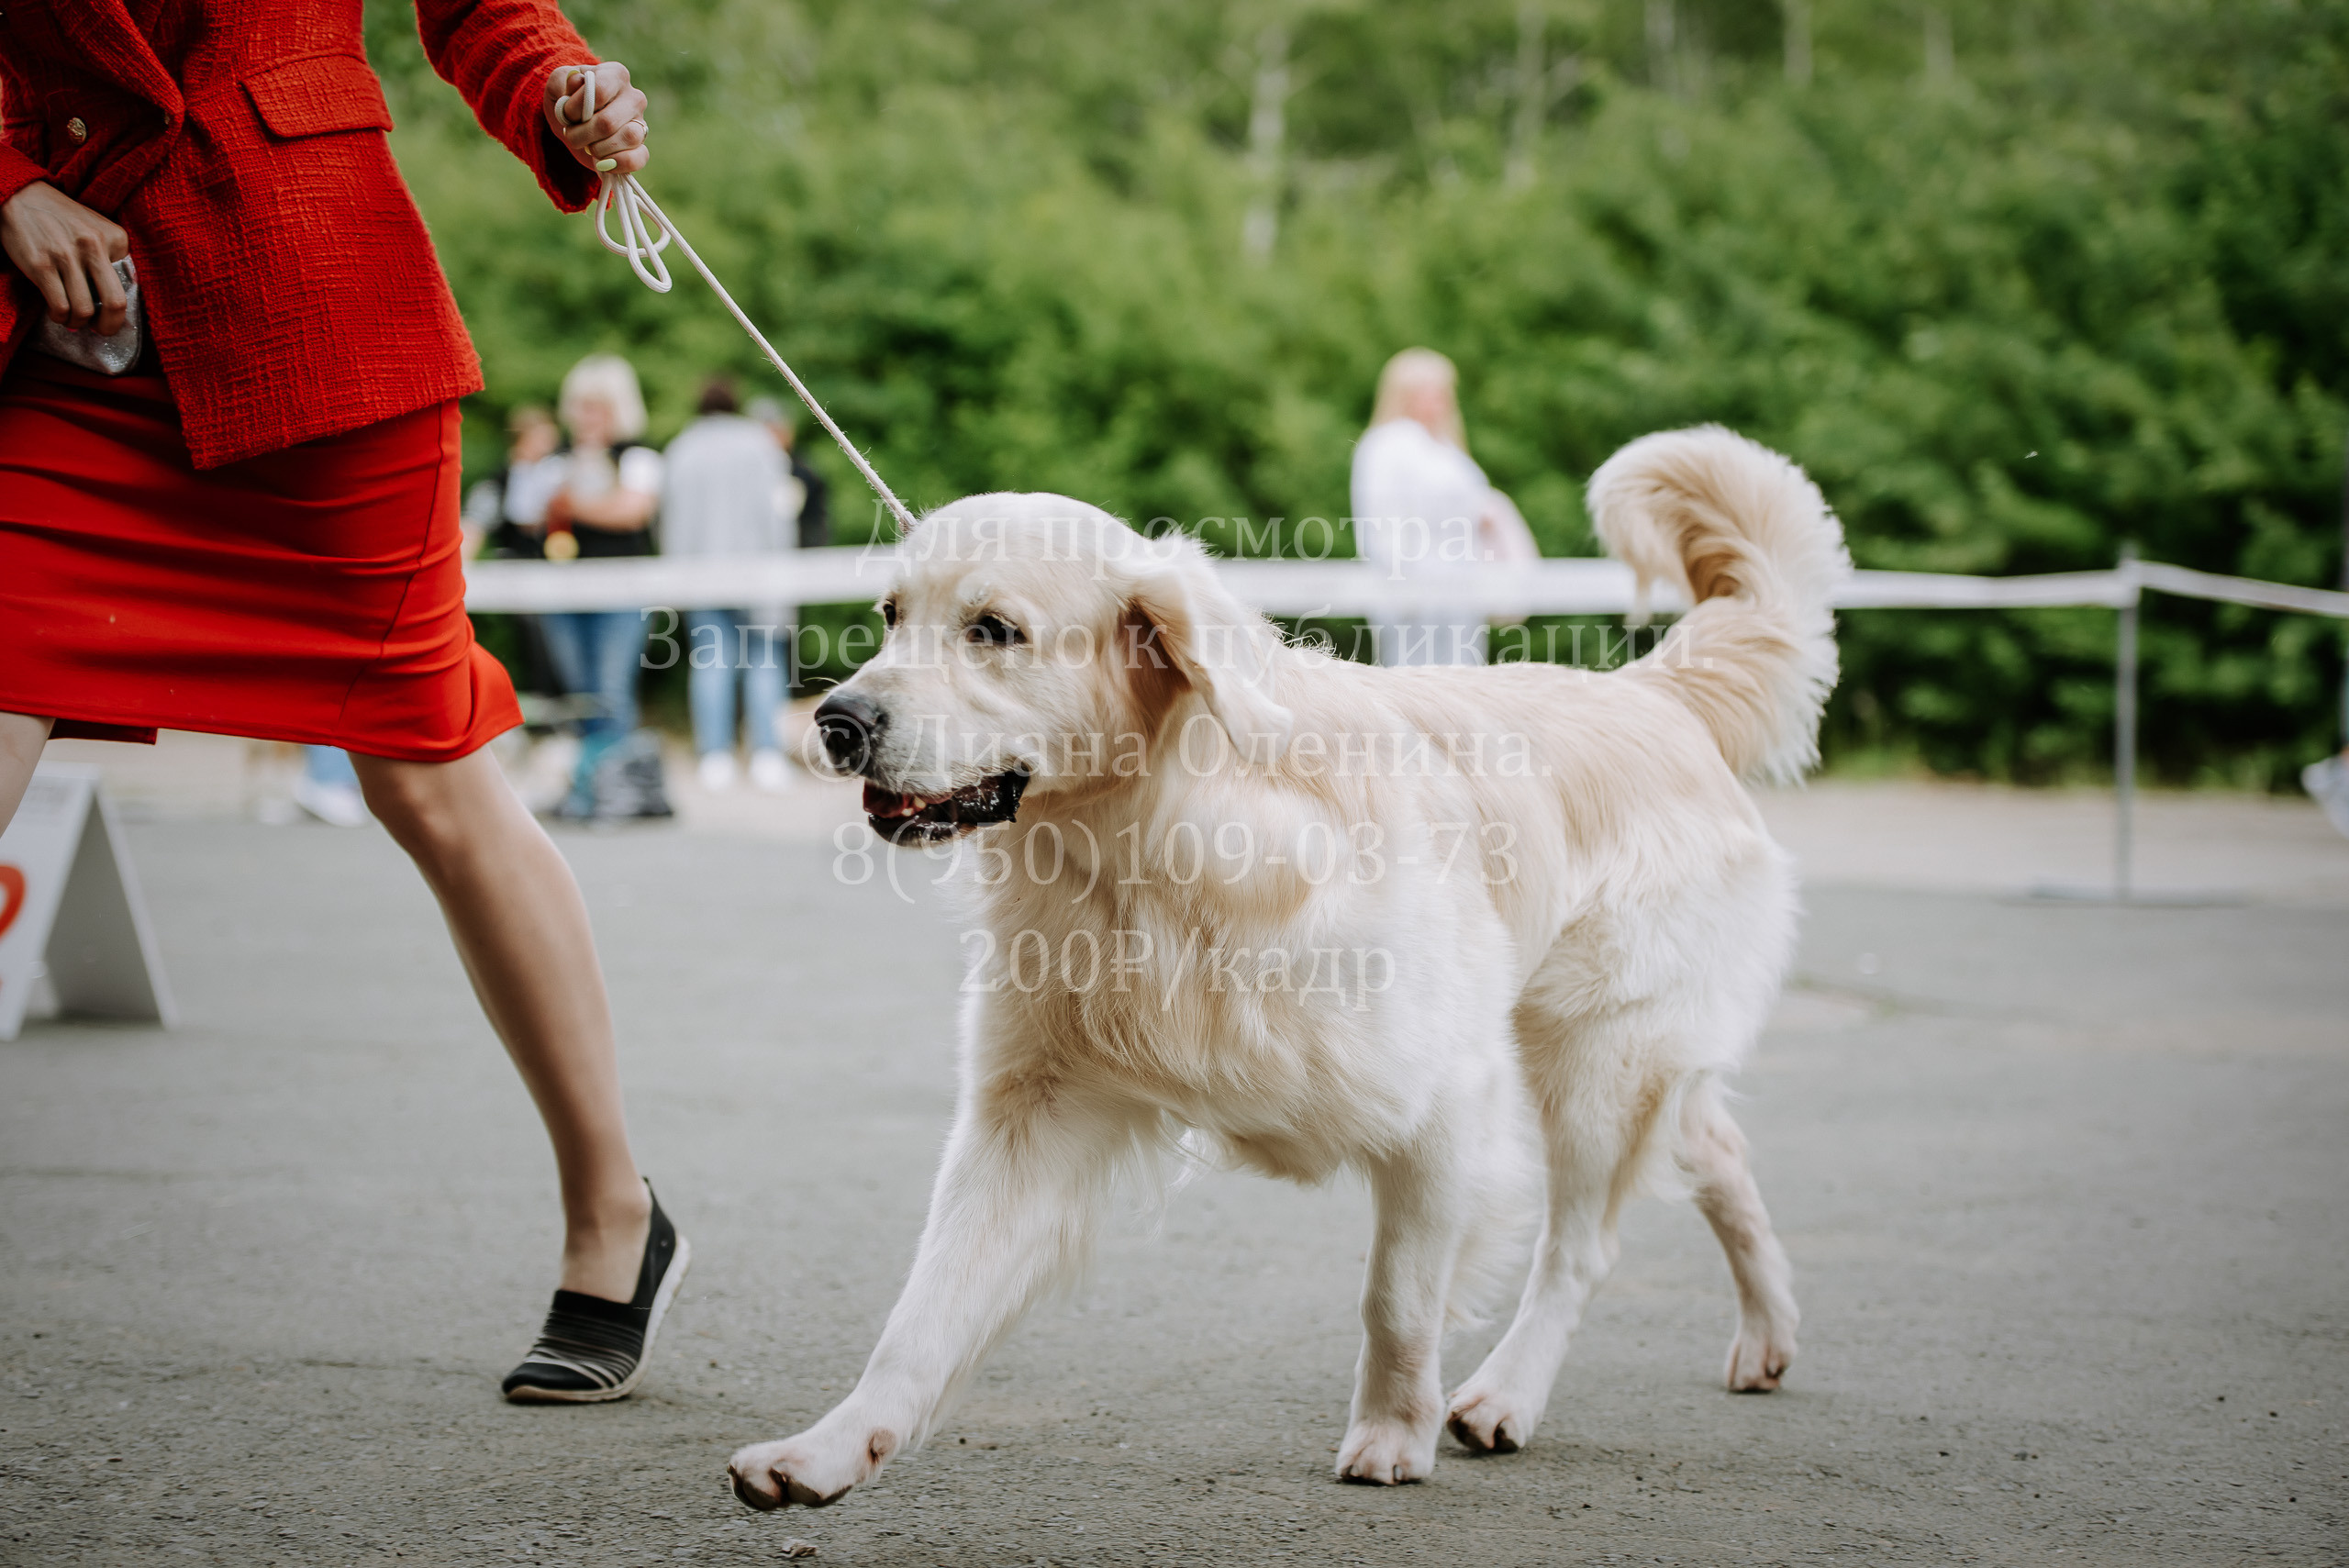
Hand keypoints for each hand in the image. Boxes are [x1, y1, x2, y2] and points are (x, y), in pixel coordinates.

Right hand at [1, 181, 130, 334]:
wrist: (20, 195)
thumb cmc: (62, 218)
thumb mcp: (97, 228)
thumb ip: (112, 256)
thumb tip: (115, 301)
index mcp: (115, 238)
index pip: (130, 284)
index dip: (119, 305)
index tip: (109, 311)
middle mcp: (94, 245)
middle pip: (115, 303)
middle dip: (109, 326)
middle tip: (101, 330)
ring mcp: (66, 255)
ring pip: (84, 310)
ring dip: (78, 323)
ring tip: (73, 320)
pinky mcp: (41, 265)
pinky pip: (60, 306)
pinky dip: (61, 317)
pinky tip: (58, 314)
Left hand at [544, 62, 649, 176]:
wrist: (574, 123)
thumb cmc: (567, 100)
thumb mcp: (557, 84)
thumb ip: (562, 80)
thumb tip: (578, 83)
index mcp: (615, 74)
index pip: (600, 89)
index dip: (577, 107)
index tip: (567, 113)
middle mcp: (634, 97)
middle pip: (609, 121)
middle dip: (582, 134)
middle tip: (571, 134)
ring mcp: (641, 124)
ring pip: (627, 138)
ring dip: (597, 149)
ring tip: (587, 146)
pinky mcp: (641, 148)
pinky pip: (637, 159)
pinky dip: (616, 164)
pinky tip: (601, 161)